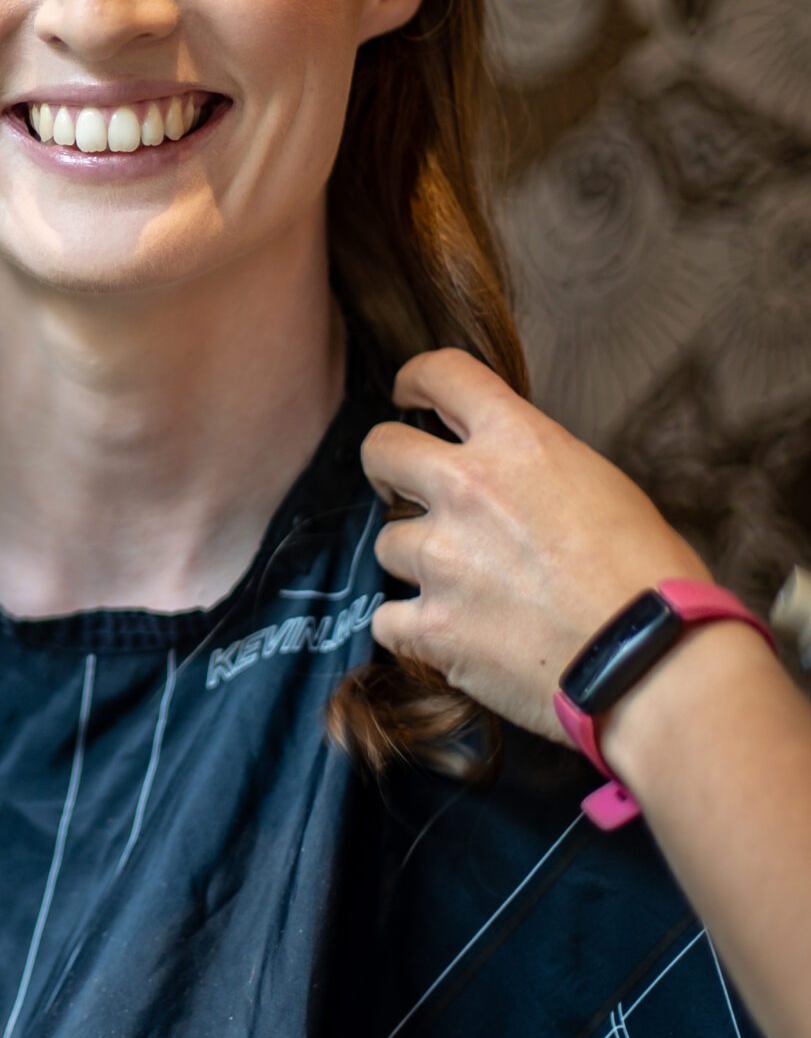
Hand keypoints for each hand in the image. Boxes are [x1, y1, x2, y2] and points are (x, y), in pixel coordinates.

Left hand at [359, 348, 710, 745]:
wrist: (654, 664)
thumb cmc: (652, 578)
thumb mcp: (603, 486)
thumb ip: (536, 468)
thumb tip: (508, 477)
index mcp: (519, 441)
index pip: (443, 373)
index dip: (416, 381)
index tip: (409, 396)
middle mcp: (467, 489)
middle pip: (381, 449)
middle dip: (388, 467)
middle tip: (405, 489)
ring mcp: (442, 559)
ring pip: (388, 543)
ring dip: (417, 562)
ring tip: (466, 587)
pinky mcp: (432, 627)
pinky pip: (388, 619)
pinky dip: (413, 629)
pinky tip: (450, 637)